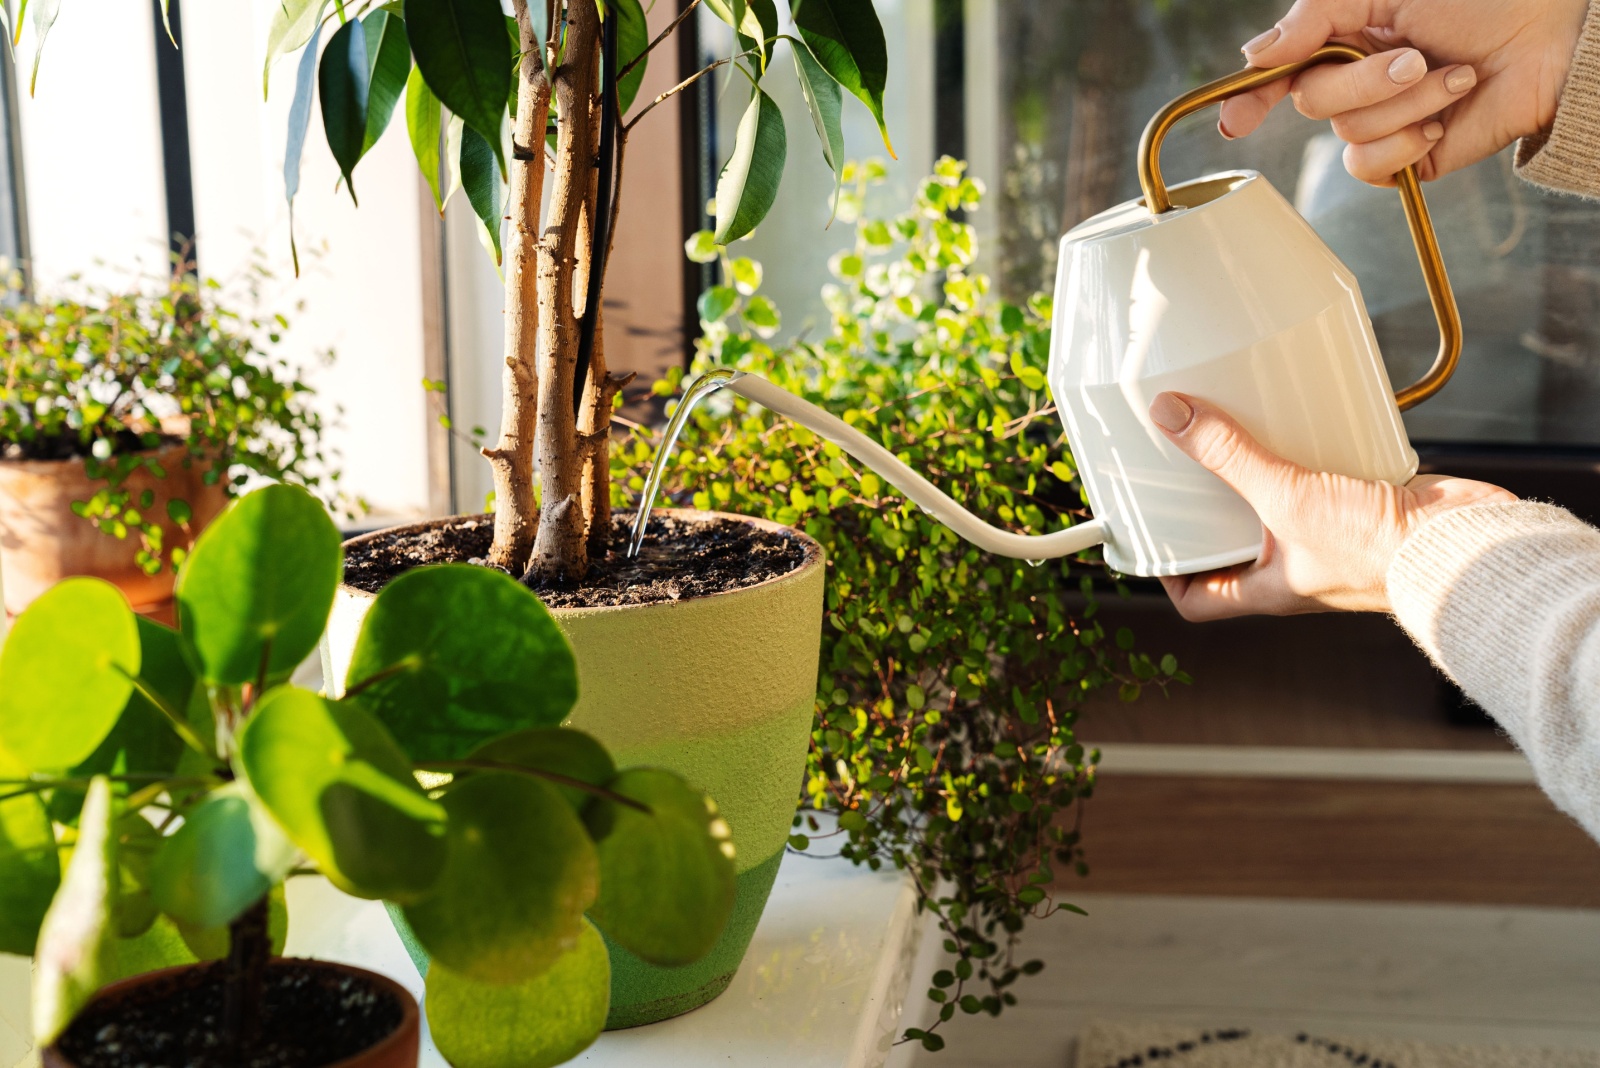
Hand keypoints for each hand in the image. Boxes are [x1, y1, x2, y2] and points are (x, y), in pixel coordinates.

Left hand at [1147, 392, 1515, 618]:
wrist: (1466, 546)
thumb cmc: (1380, 554)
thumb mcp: (1286, 499)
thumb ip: (1229, 456)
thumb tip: (1171, 417)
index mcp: (1268, 589)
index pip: (1198, 598)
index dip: (1168, 574)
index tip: (1149, 537)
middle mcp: (1295, 569)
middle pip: (1234, 545)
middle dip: (1209, 509)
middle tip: (1181, 468)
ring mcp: (1331, 538)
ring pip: (1279, 508)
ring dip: (1258, 473)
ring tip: (1231, 431)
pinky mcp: (1364, 506)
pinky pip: (1324, 479)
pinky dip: (1309, 450)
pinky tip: (1297, 418)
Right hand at [1218, 0, 1591, 183]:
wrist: (1551, 36)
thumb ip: (1313, 18)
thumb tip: (1254, 55)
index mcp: (1345, 38)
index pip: (1279, 74)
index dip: (1249, 98)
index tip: (1234, 122)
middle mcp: (1358, 82)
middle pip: (1313, 103)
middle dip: (1366, 82)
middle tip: (1415, 57)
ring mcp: (1383, 121)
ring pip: (1348, 134)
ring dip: (1407, 103)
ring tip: (1454, 76)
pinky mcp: (1410, 156)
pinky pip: (1372, 168)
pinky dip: (1407, 143)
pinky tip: (1442, 119)